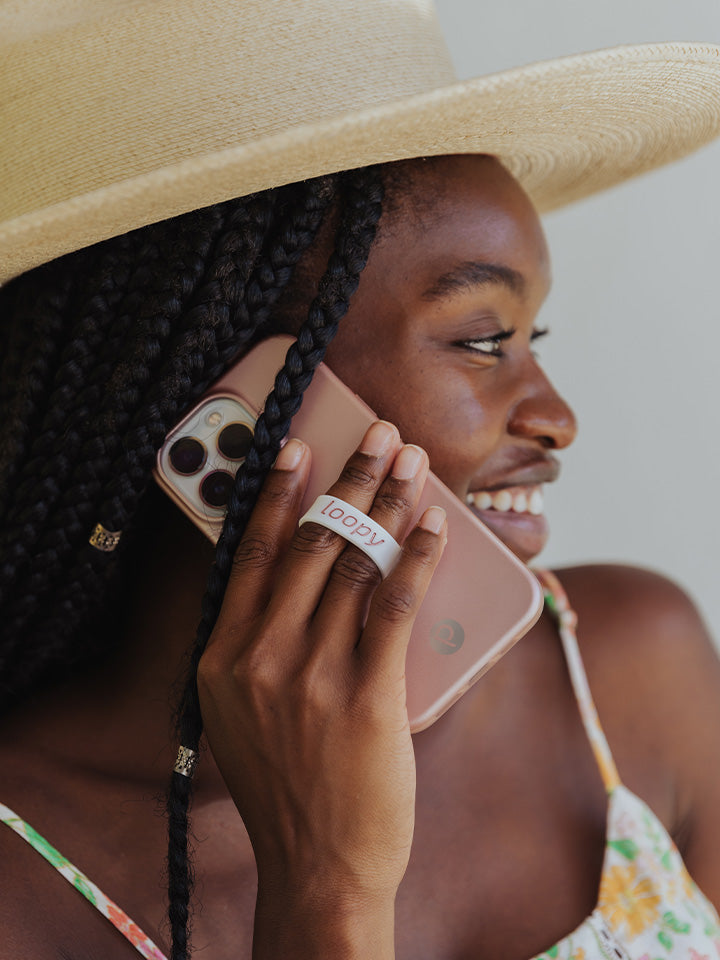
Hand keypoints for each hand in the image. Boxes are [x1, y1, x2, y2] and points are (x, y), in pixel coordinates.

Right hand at [197, 421, 445, 954]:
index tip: (298, 445)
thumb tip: (310, 574)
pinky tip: (436, 526)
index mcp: (224, 653)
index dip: (278, 491)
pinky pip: (395, 605)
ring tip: (413, 464)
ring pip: (356, 562)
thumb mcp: (242, 710)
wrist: (317, 865)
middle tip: (379, 435)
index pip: (253, 551)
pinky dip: (418, 557)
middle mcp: (261, 654)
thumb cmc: (286, 785)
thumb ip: (261, 643)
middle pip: (312, 541)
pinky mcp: (366, 695)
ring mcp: (312, 674)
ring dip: (391, 503)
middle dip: (351, 477)